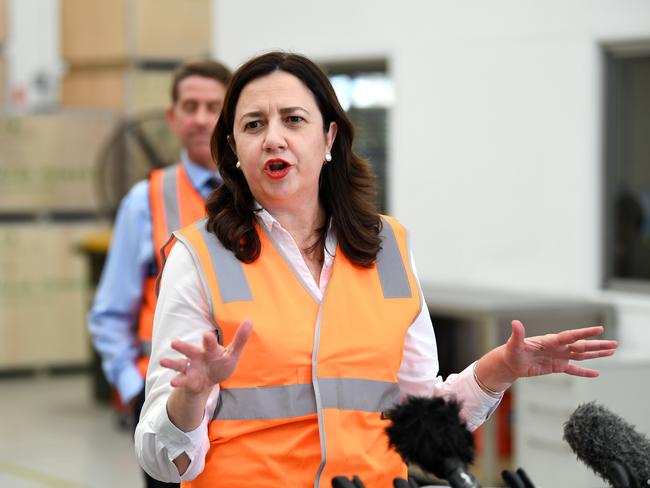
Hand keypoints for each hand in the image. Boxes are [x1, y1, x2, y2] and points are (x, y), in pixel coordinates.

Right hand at [160, 319, 252, 394]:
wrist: (210, 381)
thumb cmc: (221, 363)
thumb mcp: (233, 354)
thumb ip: (240, 339)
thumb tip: (250, 320)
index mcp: (210, 349)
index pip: (209, 343)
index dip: (209, 340)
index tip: (207, 335)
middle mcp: (197, 356)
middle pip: (190, 350)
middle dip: (182, 347)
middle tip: (173, 343)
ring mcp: (190, 368)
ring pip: (179, 364)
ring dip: (171, 363)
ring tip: (162, 362)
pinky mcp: (187, 379)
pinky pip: (181, 379)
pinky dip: (177, 381)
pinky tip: (172, 382)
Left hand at [502, 319, 617, 379]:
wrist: (510, 362)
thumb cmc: (511, 352)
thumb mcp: (514, 344)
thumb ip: (518, 334)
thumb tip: (515, 323)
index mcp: (550, 340)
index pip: (571, 336)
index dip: (584, 333)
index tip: (599, 329)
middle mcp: (558, 347)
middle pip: (581, 345)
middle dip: (598, 345)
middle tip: (614, 343)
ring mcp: (559, 356)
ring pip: (581, 355)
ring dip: (596, 354)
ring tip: (612, 351)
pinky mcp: (557, 367)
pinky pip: (574, 370)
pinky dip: (584, 372)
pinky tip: (596, 373)